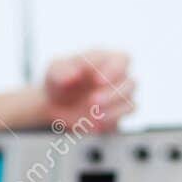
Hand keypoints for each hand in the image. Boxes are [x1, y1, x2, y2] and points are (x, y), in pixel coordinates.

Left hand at [0, 51, 134, 136]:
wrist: (51, 105)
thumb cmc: (56, 81)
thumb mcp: (54, 69)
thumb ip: (62, 69)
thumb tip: (73, 75)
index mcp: (105, 59)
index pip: (123, 59)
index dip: (114, 69)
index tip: (97, 80)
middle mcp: (115, 78)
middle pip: (131, 82)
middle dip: (113, 94)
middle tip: (93, 101)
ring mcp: (117, 99)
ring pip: (131, 103)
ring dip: (115, 110)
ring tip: (95, 114)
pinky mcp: (115, 116)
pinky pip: (122, 120)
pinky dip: (111, 122)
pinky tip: (96, 123)